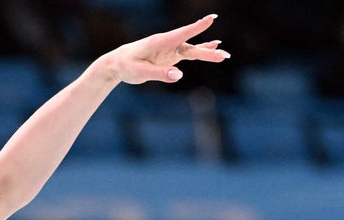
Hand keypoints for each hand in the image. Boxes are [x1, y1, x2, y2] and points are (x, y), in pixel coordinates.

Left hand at [100, 14, 228, 85]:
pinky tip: (213, 49)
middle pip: (190, 46)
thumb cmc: (126, 66)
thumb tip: (179, 76)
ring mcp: (170, 50)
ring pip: (192, 50)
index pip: (181, 34)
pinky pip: (188, 54)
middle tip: (224, 55)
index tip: (211, 19)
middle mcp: (167, 43)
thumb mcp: (140, 72)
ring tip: (224, 55)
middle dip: (207, 51)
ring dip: (207, 52)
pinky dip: (200, 52)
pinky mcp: (170, 56)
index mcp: (159, 42)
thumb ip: (160, 74)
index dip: (196, 27)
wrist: (118, 63)